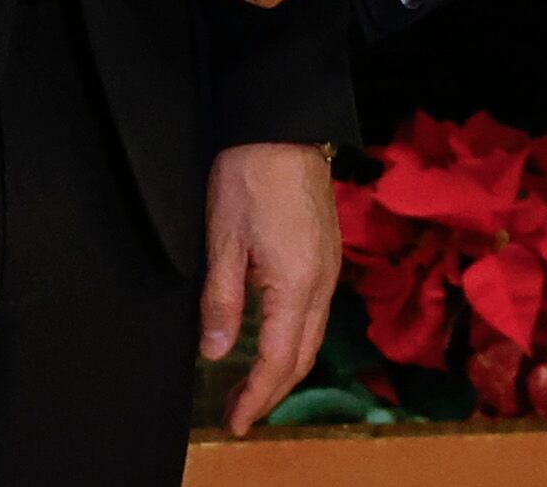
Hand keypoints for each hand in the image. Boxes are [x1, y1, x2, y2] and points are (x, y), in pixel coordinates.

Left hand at [200, 141, 338, 435]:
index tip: (236, 420)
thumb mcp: (222, 239)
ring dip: (285, 367)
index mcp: (297, 284)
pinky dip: (295, 339)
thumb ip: (221, 300)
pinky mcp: (327, 254)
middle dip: (272, 391)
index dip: (257, 396)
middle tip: (240, 412)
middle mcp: (322, 283)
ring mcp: (329, 268)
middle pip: (302, 356)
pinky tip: (272, 340)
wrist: (283, 127)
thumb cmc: (250, 174)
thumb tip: (217, 352)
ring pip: (312, 336)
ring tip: (253, 386)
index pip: (279, 360)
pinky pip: (316, 313)